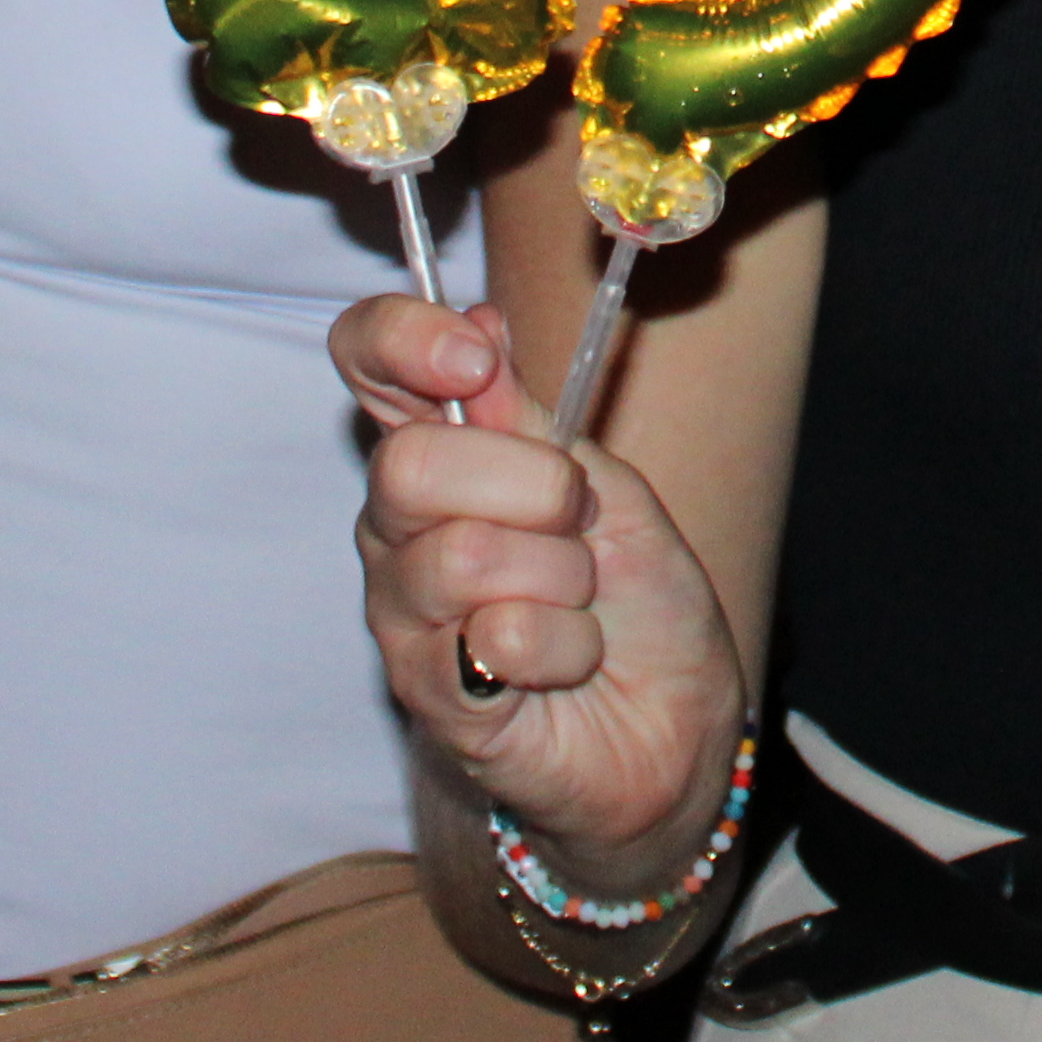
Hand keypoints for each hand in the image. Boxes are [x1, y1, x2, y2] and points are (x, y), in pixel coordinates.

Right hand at [340, 293, 745, 888]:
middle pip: (410, 465)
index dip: (403, 339)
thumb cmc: (638, 599)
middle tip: (578, 526)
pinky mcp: (430, 695)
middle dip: (533, 488)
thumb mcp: (608, 485)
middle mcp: (397, 527)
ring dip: (563, 578)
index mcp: (439, 451)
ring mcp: (403, 614)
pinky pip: (502, 639)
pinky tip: (565, 664)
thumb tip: (476, 321)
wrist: (674, 721)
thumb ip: (533, 418)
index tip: (474, 357)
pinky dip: (568, 646)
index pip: (367, 357)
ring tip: (579, 605)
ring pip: (464, 556)